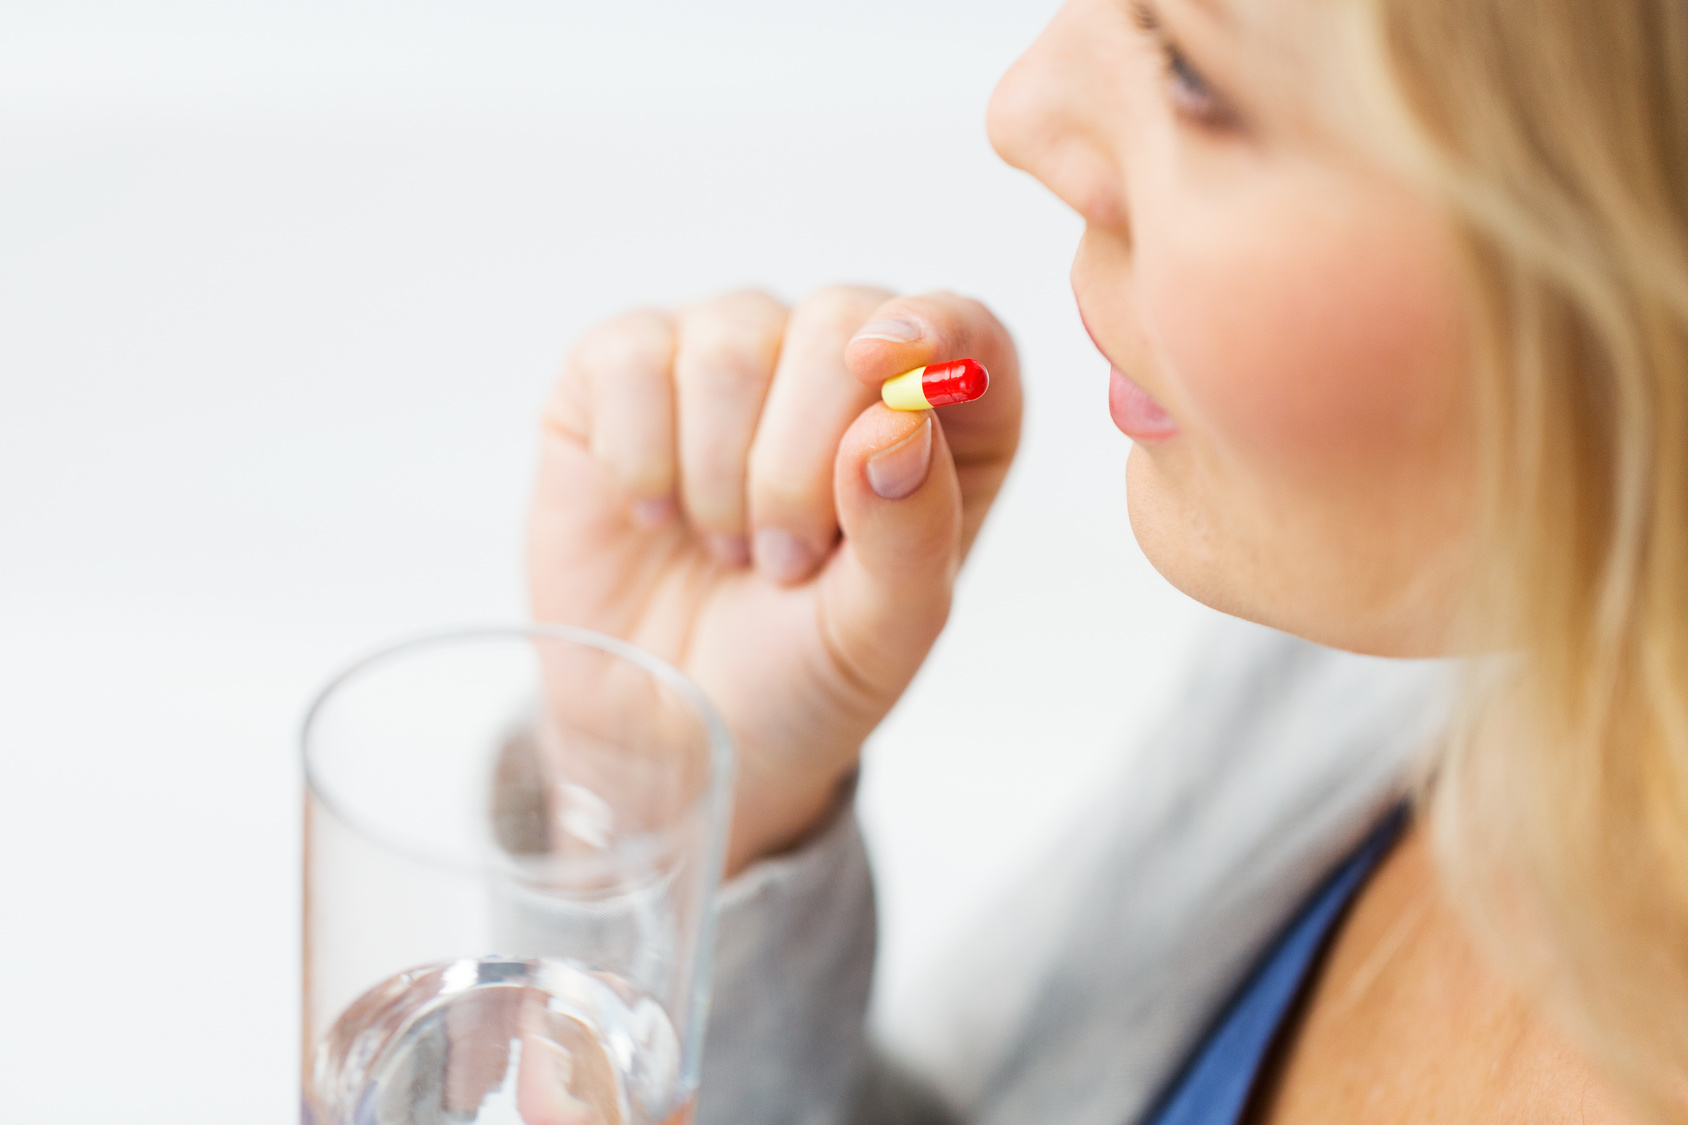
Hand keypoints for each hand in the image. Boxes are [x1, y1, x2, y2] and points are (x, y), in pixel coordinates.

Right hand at [529, 287, 1020, 873]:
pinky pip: (631, 357)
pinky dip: (640, 453)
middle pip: (840, 323)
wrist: (665, 731)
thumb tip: (898, 420)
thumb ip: (913, 531)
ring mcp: (733, 356)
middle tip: (784, 562)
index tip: (884, 368)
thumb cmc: (797, 675)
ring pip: (731, 341)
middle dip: (801, 461)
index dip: (932, 329)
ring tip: (727, 549)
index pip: (968, 329)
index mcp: (945, 424)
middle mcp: (842, 367)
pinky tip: (653, 515)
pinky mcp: (627, 368)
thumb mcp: (880, 633)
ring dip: (721, 475)